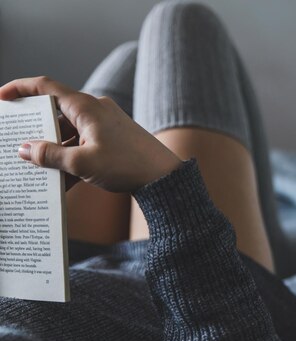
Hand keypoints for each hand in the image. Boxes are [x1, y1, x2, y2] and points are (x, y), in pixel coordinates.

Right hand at [0, 76, 181, 192]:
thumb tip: (24, 150)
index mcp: (86, 107)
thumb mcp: (82, 163)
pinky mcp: (113, 142)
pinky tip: (61, 183)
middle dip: (35, 130)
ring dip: (54, 152)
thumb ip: (50, 155)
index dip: (20, 88)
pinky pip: (84, 146)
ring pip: (69, 134)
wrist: (165, 178)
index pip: (46, 87)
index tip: (1, 97)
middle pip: (56, 113)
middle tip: (15, 143)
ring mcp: (105, 126)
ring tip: (34, 170)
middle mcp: (95, 111)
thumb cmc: (127, 165)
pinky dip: (71, 160)